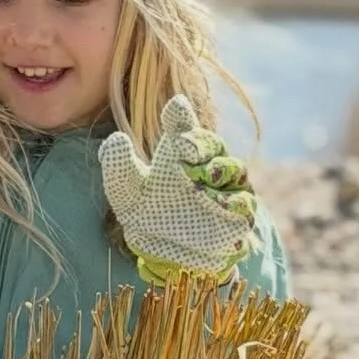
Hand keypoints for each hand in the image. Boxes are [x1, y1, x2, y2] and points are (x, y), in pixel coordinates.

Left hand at [99, 95, 256, 282]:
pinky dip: (234, 202)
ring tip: (200, 177)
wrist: (167, 252)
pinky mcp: (239, 213)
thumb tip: (114, 139)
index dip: (180, 116)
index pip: (182, 126)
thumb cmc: (147, 212)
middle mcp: (205, 163)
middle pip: (211, 144)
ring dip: (218, 170)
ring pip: (231, 169)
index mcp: (179, 151)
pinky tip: (221, 204)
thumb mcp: (127, 192)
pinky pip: (244, 203)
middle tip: (183, 147)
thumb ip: (118, 166)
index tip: (174, 106)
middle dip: (200, 143)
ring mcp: (226, 187)